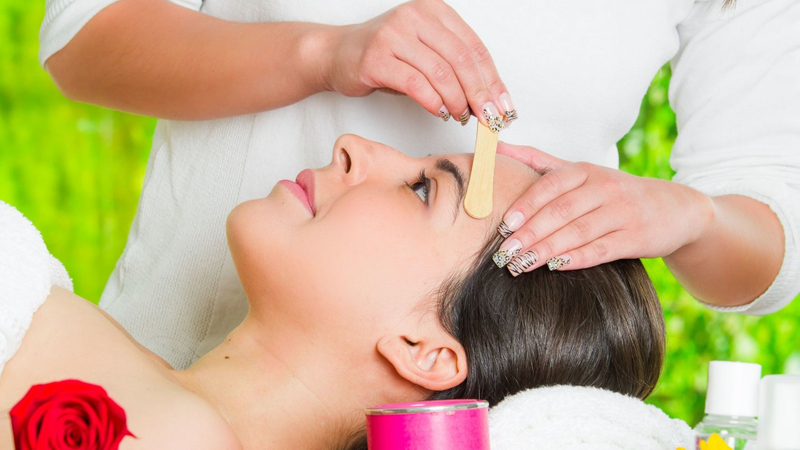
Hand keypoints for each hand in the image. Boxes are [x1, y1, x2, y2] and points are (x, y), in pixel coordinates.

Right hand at [319, 0, 515, 129]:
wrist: (336, 53)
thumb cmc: (385, 57)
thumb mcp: (423, 52)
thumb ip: (452, 67)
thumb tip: (486, 100)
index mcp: (434, 10)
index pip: (474, 47)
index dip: (492, 79)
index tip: (504, 106)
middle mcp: (416, 16)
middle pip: (461, 59)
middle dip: (480, 93)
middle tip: (489, 118)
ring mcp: (394, 35)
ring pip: (441, 73)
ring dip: (457, 101)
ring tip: (462, 117)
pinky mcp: (377, 58)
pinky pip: (416, 84)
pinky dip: (434, 102)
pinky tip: (441, 112)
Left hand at [492, 141, 715, 274]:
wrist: (675, 209)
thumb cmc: (614, 192)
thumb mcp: (581, 172)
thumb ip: (539, 160)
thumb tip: (498, 146)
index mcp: (587, 171)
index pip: (551, 185)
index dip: (526, 205)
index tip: (503, 224)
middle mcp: (605, 188)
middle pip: (561, 211)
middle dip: (529, 233)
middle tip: (504, 252)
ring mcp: (622, 212)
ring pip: (578, 232)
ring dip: (546, 249)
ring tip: (520, 264)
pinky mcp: (636, 237)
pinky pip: (602, 249)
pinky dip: (577, 258)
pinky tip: (555, 267)